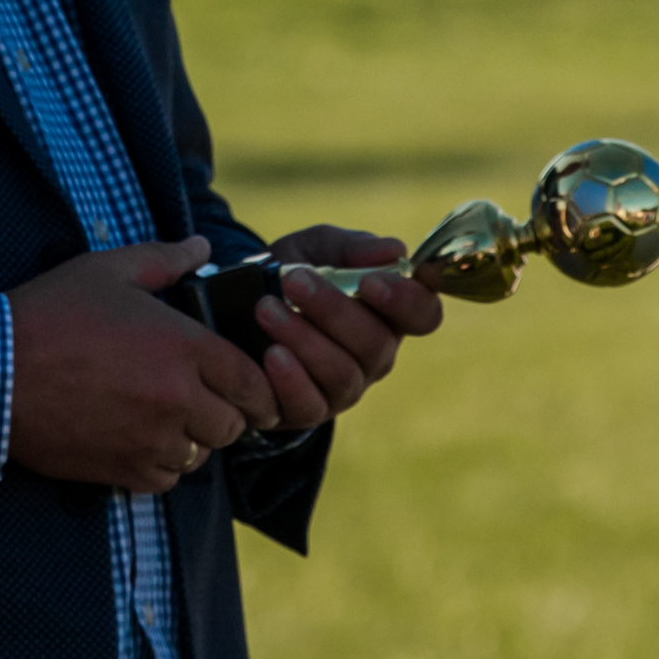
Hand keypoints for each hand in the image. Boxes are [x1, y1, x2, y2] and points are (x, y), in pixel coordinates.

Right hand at [7, 239, 283, 494]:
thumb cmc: (49, 313)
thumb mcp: (107, 269)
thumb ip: (163, 259)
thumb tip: (202, 246)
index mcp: (183, 346)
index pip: (251, 380)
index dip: (257, 385)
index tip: (248, 386)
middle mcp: (177, 398)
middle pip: (233, 424)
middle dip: (225, 412)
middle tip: (203, 397)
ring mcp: (150, 439)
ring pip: (200, 455)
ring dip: (191, 439)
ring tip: (167, 417)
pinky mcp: (121, 469)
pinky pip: (166, 479)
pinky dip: (161, 464)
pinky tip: (141, 439)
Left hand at [238, 225, 443, 434]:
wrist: (235, 308)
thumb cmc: (290, 275)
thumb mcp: (313, 249)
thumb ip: (350, 247)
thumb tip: (394, 250)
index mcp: (387, 314)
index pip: (423, 315)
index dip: (406, 301)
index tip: (369, 282)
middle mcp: (373, 358)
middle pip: (376, 345)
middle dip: (335, 311)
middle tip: (294, 280)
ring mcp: (343, 389)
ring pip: (343, 375)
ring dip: (304, 339)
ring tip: (267, 309)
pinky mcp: (306, 411)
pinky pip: (309, 405)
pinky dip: (290, 380)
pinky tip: (271, 354)